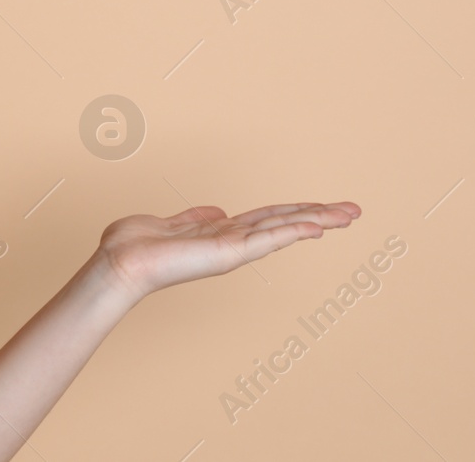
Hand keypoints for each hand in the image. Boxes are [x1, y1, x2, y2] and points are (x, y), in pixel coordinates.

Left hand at [96, 201, 361, 302]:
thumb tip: (217, 211)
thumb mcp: (169, 223)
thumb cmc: (134, 246)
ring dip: (317, 219)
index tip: (323, 209)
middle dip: (319, 215)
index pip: (267, 218)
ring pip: (283, 227)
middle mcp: (232, 241)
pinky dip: (292, 230)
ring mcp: (233, 248)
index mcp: (220, 232)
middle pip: (284, 222)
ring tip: (348, 214)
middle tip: (354, 211)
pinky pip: (266, 238)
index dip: (295, 211)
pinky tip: (317, 226)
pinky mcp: (228, 253)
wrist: (120, 264)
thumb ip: (195, 217)